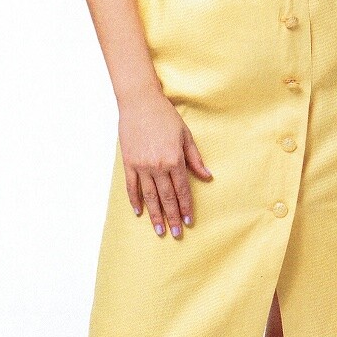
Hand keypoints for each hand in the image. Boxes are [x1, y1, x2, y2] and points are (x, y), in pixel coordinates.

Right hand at [118, 86, 212, 238]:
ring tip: (160, 230)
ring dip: (155, 215)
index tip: (189, 221)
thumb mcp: (185, 135)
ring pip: (150, 196)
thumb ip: (195, 159)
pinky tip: (139, 212)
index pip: (182, 190)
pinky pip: (132, 186)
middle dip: (173, 217)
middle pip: (167, 197)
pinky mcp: (128, 162)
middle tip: (176, 234)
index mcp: (174, 159)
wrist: (140, 102)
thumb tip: (207, 176)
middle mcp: (158, 166)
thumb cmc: (165, 116)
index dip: (186, 207)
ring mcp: (141, 166)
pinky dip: (135, 200)